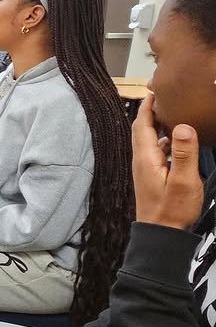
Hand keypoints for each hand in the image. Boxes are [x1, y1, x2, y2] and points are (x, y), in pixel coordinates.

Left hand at [132, 93, 203, 229]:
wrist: (161, 234)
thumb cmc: (171, 210)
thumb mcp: (184, 181)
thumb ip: (185, 153)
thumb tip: (183, 126)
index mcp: (146, 158)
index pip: (142, 125)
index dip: (147, 107)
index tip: (154, 91)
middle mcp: (142, 161)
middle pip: (142, 130)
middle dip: (150, 113)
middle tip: (162, 98)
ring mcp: (145, 169)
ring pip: (149, 141)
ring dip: (157, 126)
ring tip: (171, 114)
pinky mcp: (151, 177)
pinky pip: (156, 152)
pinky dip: (163, 141)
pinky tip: (176, 141)